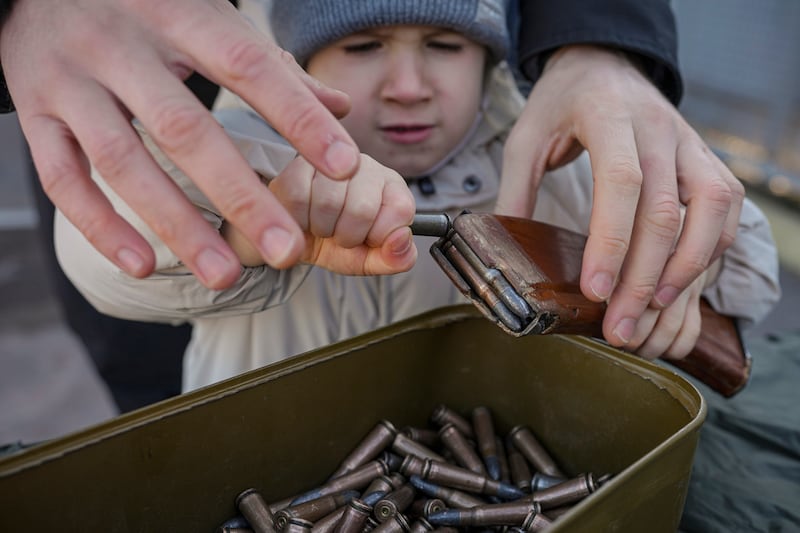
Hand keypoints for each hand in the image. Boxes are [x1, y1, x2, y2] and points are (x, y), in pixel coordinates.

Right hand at [1, 0, 359, 288]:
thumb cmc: (145, 4)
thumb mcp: (207, 16)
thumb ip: (273, 66)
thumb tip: (339, 107)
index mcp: (177, 12)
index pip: (248, 66)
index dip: (297, 117)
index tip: (344, 166)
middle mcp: (119, 45)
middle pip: (184, 130)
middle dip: (241, 197)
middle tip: (288, 251)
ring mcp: (69, 80)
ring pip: (122, 163)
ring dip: (177, 226)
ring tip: (226, 278)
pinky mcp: (33, 112)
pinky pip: (61, 178)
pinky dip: (100, 227)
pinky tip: (145, 267)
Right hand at [224, 155, 417, 274]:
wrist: (290, 241)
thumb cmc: (335, 244)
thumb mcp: (368, 259)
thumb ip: (395, 258)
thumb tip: (402, 240)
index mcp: (390, 185)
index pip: (401, 208)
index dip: (381, 235)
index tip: (368, 239)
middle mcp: (364, 164)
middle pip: (364, 207)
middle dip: (348, 236)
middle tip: (339, 235)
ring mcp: (330, 158)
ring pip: (329, 201)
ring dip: (322, 229)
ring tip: (320, 227)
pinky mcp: (295, 164)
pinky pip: (298, 197)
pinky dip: (298, 221)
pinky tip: (301, 220)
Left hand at [497, 45, 743, 348]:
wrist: (603, 63)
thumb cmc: (561, 103)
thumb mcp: (525, 137)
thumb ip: (516, 191)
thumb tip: (504, 252)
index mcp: (608, 116)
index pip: (621, 181)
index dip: (611, 240)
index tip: (594, 290)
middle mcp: (658, 129)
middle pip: (665, 210)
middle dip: (643, 278)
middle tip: (618, 327)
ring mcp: (689, 143)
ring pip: (709, 212)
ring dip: (685, 270)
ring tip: (651, 312)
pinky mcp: (706, 159)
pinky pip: (724, 210)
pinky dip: (708, 252)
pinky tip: (679, 284)